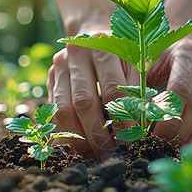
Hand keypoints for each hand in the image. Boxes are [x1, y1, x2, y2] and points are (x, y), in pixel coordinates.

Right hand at [46, 29, 139, 160]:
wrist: (96, 36)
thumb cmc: (123, 55)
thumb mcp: (137, 66)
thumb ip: (138, 94)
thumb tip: (141, 131)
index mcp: (104, 46)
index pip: (113, 91)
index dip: (121, 121)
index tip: (129, 142)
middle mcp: (77, 53)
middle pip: (84, 103)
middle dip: (97, 135)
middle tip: (109, 155)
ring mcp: (59, 65)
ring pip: (62, 110)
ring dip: (78, 138)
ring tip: (93, 155)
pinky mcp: (50, 78)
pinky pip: (52, 112)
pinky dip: (64, 133)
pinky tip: (79, 147)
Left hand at [147, 36, 191, 145]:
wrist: (179, 44)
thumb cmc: (155, 55)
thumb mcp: (144, 62)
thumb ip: (138, 87)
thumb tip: (132, 119)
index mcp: (188, 52)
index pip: (180, 90)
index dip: (167, 116)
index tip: (154, 134)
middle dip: (180, 131)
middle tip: (163, 147)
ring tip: (177, 153)